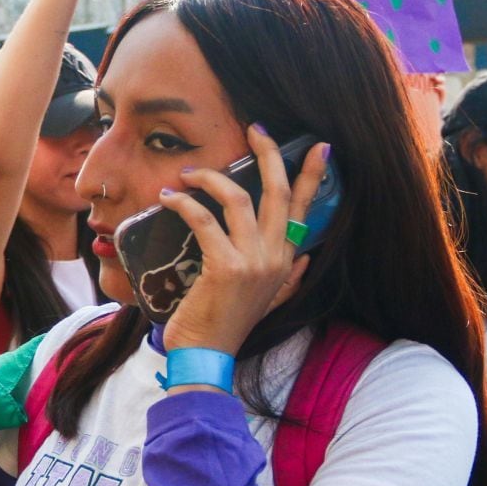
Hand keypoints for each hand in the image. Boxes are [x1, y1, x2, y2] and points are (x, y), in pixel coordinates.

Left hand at [159, 125, 327, 358]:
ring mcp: (252, 261)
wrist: (206, 356)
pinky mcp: (224, 265)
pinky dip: (184, 203)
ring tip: (186, 175)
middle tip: (255, 130)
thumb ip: (288, 277)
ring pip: (238, 199)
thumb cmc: (226, 325)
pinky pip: (204, 219)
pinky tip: (168, 197)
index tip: (318, 146)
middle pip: (279, 192)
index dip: (313, 176)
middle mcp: (276, 257)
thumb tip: (305, 254)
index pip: (305, 209)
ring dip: (209, 178)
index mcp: (285, 260)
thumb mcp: (267, 301)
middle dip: (269, 155)